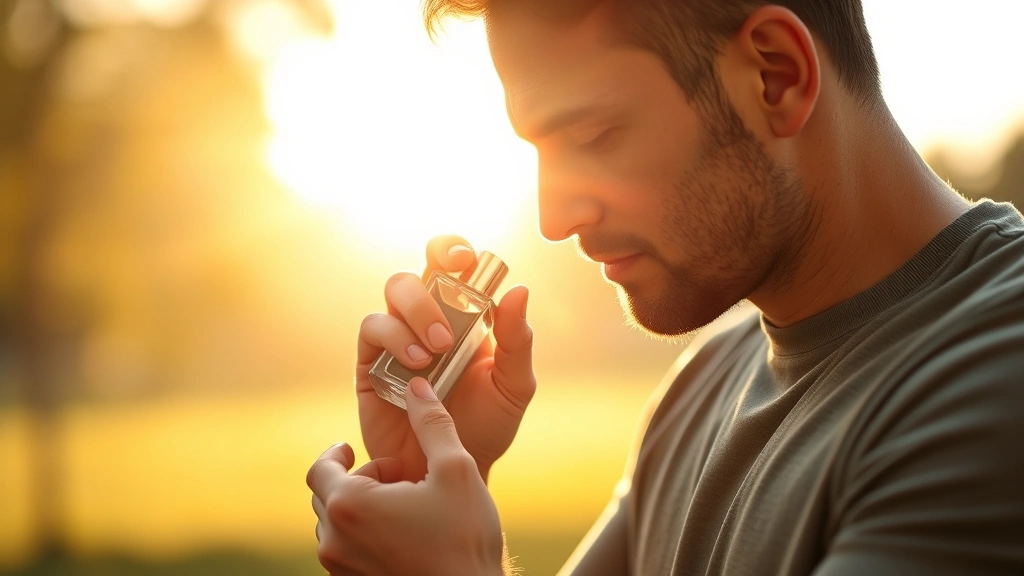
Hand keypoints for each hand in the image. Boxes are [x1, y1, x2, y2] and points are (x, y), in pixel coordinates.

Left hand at [308, 378, 503, 575]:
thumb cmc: (465, 538)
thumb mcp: (456, 470)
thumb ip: (431, 423)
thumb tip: (417, 386)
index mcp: (350, 506)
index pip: (320, 469)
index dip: (336, 453)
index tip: (352, 447)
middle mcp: (335, 541)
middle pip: (327, 495)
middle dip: (358, 479)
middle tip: (398, 476)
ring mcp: (342, 569)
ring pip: (337, 524)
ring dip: (362, 507)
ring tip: (405, 506)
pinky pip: (347, 551)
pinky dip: (366, 534)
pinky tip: (405, 532)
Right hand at [356, 236, 534, 481]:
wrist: (453, 470)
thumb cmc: (487, 427)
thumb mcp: (514, 386)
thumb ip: (519, 341)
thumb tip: (519, 290)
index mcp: (462, 316)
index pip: (450, 267)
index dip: (451, 249)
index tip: (464, 259)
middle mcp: (425, 321)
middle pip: (414, 275)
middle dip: (429, 288)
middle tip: (449, 328)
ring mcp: (396, 340)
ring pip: (391, 296)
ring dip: (414, 315)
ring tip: (435, 353)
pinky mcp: (372, 364)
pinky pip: (372, 330)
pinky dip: (394, 338)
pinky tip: (416, 366)